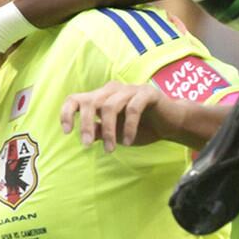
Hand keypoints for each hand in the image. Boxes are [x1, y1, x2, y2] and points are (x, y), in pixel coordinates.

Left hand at [60, 82, 186, 151]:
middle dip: (85, 125)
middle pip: (90, 102)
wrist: (171, 124)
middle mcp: (113, 90)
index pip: (76, 98)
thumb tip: (83, 134)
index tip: (67, 132)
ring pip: (110, 106)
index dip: (67, 113)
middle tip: (86, 146)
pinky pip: (133, 108)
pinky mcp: (147, 93)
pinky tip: (128, 141)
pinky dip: (128, 127)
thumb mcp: (115, 133)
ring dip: (108, 131)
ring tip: (111, 149)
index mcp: (102, 97)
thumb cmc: (141, 127)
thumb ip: (98, 131)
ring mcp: (131, 89)